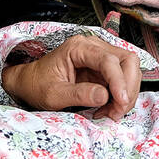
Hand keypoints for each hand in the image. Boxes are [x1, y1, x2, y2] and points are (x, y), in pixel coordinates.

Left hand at [0, 35, 141, 119]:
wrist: (29, 83)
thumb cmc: (37, 85)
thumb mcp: (54, 94)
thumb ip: (79, 94)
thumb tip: (104, 96)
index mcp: (78, 48)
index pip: (108, 60)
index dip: (119, 81)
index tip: (120, 101)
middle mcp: (93, 47)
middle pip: (127, 61)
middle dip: (127, 88)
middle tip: (117, 111)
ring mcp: (100, 57)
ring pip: (129, 70)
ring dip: (127, 93)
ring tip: (111, 112)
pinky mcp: (103, 69)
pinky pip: (123, 80)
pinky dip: (121, 96)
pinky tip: (108, 108)